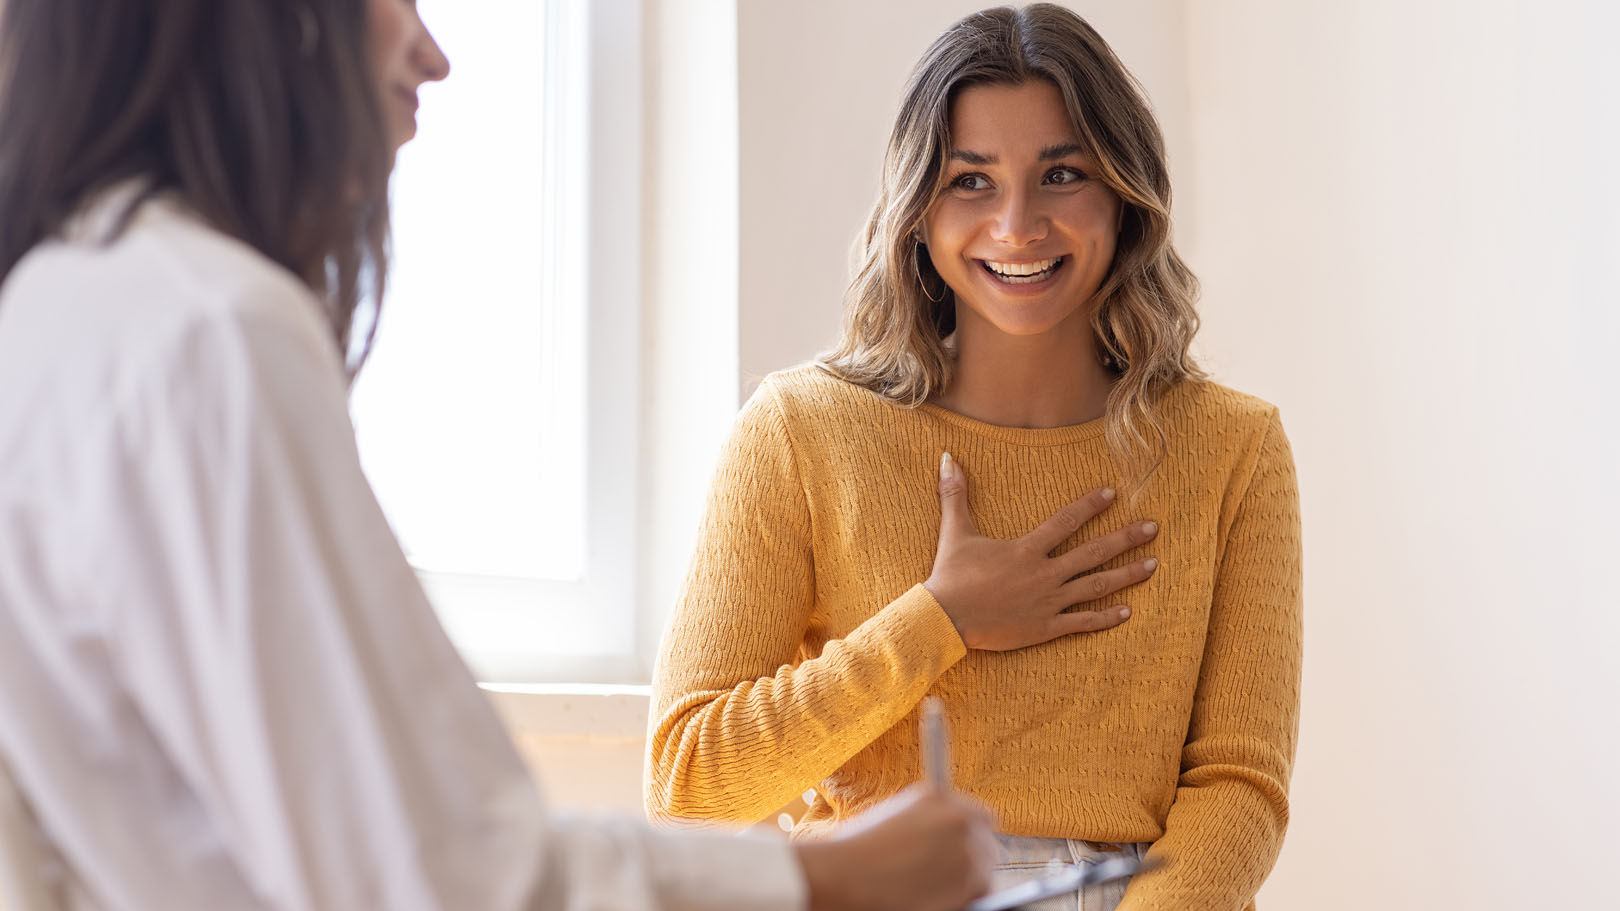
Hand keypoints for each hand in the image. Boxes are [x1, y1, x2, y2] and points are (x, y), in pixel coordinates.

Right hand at [795, 784, 997, 910]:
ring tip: (929, 891)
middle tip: (946, 878)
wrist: (843, 876)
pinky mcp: (972, 883)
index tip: (960, 851)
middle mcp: (960, 819)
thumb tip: (944, 843)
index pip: (979, 816)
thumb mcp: (896, 818)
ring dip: (966, 884)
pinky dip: (961, 902)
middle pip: (987, 844)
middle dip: (970, 861)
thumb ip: (929, 823)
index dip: (969, 835)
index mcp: (940, 796)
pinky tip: (934, 900)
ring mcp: (969, 851)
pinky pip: (978, 897)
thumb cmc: (857, 852)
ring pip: (984, 874)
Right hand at [924, 452, 1158, 650]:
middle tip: (1153, 528)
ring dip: (1127, 575)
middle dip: (1126, 538)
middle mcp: (1044, 574)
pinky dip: (1105, 618)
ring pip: (1096, 586)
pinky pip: (1081, 622)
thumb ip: (955, 495)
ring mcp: (1048, 602)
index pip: (1065, 521)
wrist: (945, 619)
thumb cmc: (950, 576)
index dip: (1090, 506)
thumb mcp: (954, 532)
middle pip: (1093, 552)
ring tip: (1153, 565)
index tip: (1112, 494)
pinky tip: (1127, 611)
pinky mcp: (1045, 627)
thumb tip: (947, 458)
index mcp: (1026, 549)